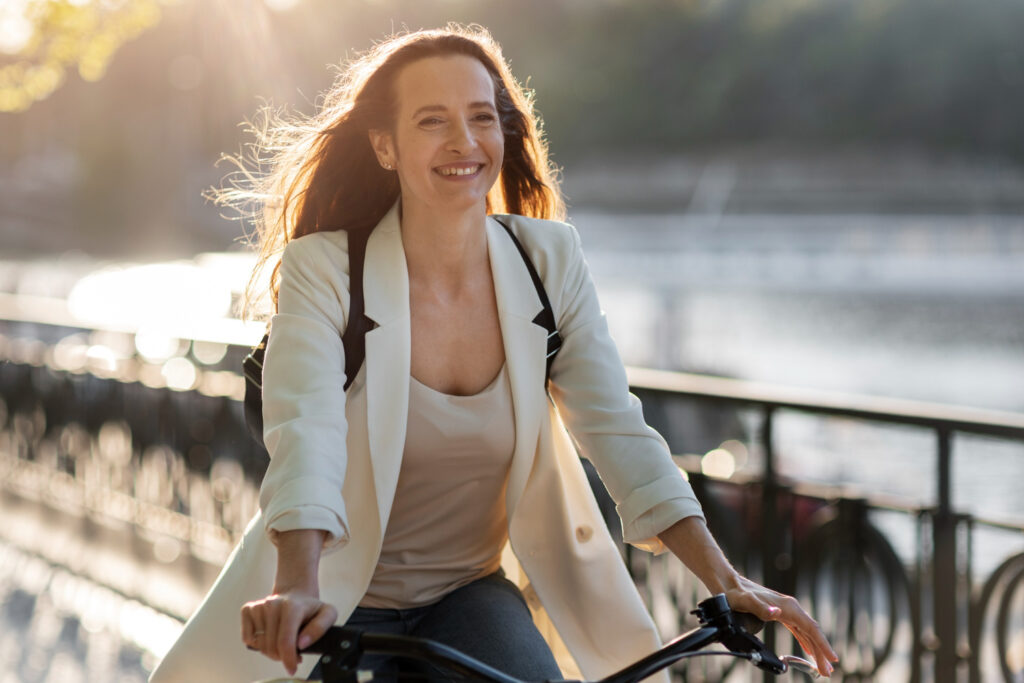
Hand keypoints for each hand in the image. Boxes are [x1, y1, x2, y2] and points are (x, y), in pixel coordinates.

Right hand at [241, 590, 337, 675]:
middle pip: (271, 646)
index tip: (292, 668)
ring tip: (282, 642)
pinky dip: (257, 643)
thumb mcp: (327, 614)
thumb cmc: (310, 608)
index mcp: (293, 606)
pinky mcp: (248, 609)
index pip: (285, 641)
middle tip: (291, 653)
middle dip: (281, 656)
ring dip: (270, 650)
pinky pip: (247, 638)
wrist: (295, 593)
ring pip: (259, 644)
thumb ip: (320, 628)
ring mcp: (259, 606)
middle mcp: (273, 603)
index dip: (288, 659)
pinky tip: (269, 636)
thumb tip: (301, 643)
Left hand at [722, 577, 838, 676]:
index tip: (832, 658)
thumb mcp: (745, 601)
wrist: (728, 583)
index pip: (810, 628)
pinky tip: (809, 650)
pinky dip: (806, 641)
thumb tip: (776, 614)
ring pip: (806, 632)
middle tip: (828, 672)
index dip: (822, 644)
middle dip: (821, 652)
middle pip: (811, 632)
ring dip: (815, 649)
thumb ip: (760, 608)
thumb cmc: (735, 593)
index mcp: (786, 606)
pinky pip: (798, 630)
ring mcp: (786, 610)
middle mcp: (790, 607)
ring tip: (823, 666)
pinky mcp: (781, 613)